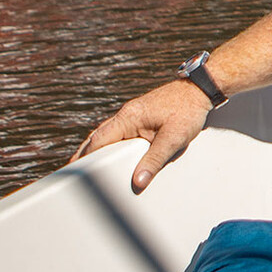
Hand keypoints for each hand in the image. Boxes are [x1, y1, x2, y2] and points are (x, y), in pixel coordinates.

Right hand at [69, 79, 213, 193]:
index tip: (73, 173)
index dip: (85, 158)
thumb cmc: (188, 109)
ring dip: (96, 150)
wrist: (199, 89)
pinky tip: (109, 154)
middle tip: (71, 175)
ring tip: (86, 169)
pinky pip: (118, 132)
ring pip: (106, 134)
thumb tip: (138, 181)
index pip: (99, 141)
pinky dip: (109, 144)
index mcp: (128, 117)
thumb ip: (154, 160)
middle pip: (97, 138)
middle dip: (84, 155)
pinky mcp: (139, 117)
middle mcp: (125, 114)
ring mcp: (131, 115)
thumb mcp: (174, 138)